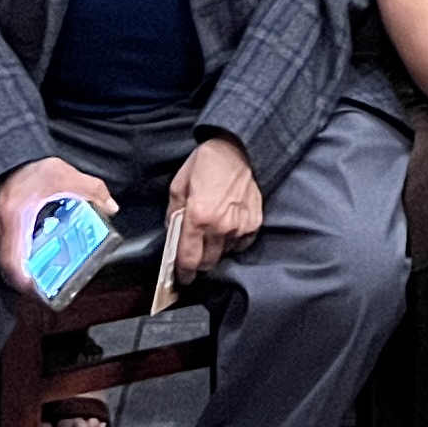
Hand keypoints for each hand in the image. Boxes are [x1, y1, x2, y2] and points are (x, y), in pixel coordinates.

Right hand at [0, 157, 120, 295]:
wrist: (9, 160)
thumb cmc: (34, 170)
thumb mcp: (65, 175)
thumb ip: (91, 190)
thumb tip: (110, 208)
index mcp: (16, 216)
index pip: (12, 260)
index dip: (23, 281)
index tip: (36, 290)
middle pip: (8, 267)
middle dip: (27, 282)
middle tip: (48, 289)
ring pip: (6, 262)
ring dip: (23, 273)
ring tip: (44, 279)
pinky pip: (5, 253)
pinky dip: (19, 261)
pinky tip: (36, 261)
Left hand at [166, 135, 265, 271]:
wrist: (239, 148)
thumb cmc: (207, 163)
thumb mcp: (179, 184)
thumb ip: (174, 213)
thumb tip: (173, 233)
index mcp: (198, 217)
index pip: (189, 259)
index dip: (183, 273)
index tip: (181, 278)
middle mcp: (220, 226)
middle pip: (207, 263)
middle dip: (198, 262)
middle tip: (195, 252)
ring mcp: (240, 226)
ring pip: (224, 254)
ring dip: (216, 250)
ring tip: (212, 234)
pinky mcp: (254, 222)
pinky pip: (241, 244)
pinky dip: (233, 242)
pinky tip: (228, 228)